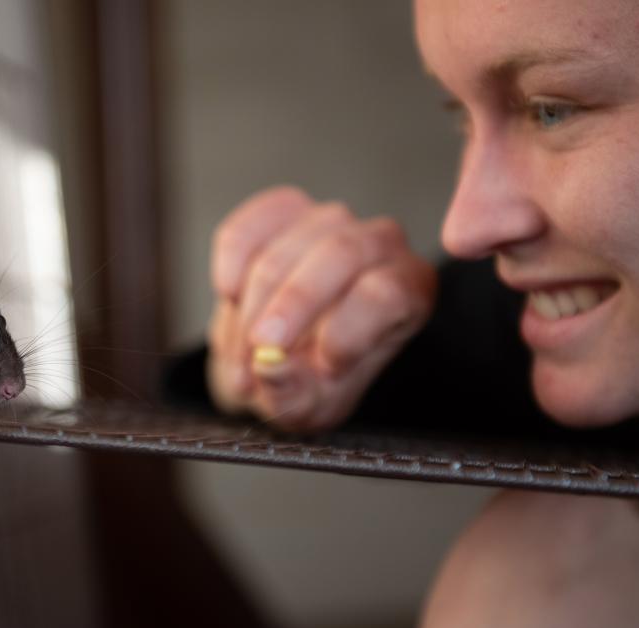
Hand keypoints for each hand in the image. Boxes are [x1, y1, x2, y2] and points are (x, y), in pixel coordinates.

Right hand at [207, 186, 436, 430]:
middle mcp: (380, 244)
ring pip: (291, 242)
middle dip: (293, 302)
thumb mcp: (307, 406)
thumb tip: (269, 365)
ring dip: (254, 300)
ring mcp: (331, 220)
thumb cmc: (309, 382)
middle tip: (259, 347)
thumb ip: (292, 392)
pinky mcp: (283, 210)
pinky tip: (230, 298)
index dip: (349, 330)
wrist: (274, 356)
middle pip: (342, 253)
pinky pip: (249, 227)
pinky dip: (230, 262)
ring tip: (239, 350)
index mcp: (408, 292)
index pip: (386, 292)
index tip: (323, 368)